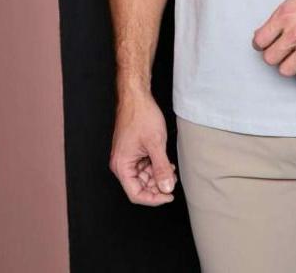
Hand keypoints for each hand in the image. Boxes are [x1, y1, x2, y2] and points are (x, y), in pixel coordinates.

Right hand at [109, 90, 178, 205]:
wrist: (137, 96)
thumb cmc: (141, 115)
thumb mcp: (156, 143)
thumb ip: (162, 168)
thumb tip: (167, 188)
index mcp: (122, 166)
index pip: (136, 194)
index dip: (154, 199)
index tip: (169, 195)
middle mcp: (122, 164)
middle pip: (140, 186)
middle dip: (157, 185)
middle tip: (173, 179)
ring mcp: (127, 157)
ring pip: (143, 177)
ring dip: (158, 175)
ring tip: (171, 169)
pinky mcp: (133, 151)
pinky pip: (144, 166)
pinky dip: (155, 166)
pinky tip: (166, 162)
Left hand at [251, 0, 295, 84]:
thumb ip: (279, 18)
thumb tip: (263, 34)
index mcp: (286, 16)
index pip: (259, 41)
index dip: (261, 44)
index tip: (266, 45)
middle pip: (270, 58)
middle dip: (274, 55)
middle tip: (282, 50)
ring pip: (285, 71)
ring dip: (289, 65)